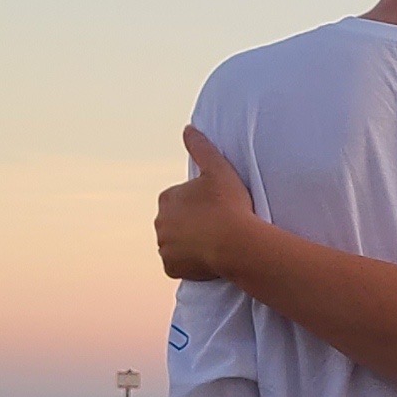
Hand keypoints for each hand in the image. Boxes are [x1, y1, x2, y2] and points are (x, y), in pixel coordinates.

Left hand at [156, 126, 261, 281]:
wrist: (236, 243)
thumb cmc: (229, 204)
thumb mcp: (218, 169)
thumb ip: (201, 147)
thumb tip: (188, 129)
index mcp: (166, 199)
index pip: (180, 200)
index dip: (200, 204)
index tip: (217, 208)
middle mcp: (159, 222)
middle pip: (177, 223)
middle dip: (192, 224)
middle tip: (217, 226)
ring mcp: (164, 246)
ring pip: (176, 244)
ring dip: (190, 244)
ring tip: (214, 242)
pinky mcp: (171, 267)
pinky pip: (178, 265)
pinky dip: (189, 263)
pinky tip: (207, 258)